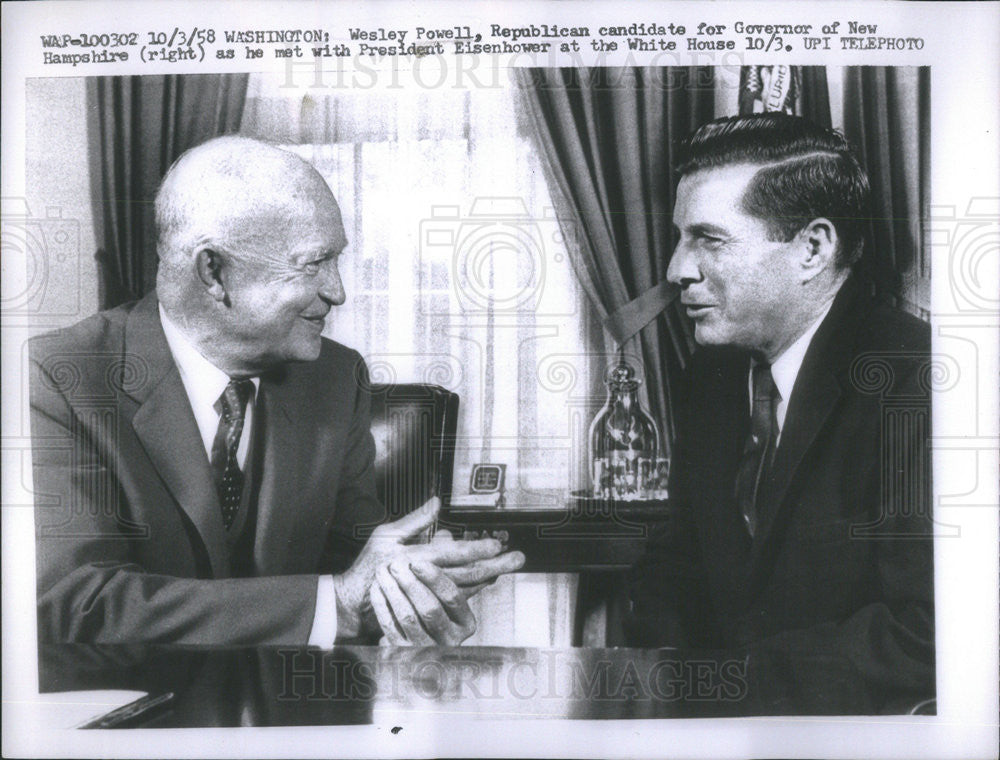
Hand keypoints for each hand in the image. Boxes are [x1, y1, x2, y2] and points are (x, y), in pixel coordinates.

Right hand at [333, 498, 522, 638]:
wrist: (357, 603)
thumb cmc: (369, 567)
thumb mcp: (385, 535)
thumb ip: (415, 520)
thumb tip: (437, 503)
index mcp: (416, 559)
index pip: (454, 554)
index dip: (478, 549)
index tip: (497, 544)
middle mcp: (427, 579)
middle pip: (469, 573)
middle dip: (496, 565)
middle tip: (516, 558)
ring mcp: (430, 595)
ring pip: (467, 587)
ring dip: (489, 577)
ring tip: (507, 566)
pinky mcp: (431, 605)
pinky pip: (458, 597)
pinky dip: (475, 587)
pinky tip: (487, 579)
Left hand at [371, 559, 476, 644]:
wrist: (390, 627)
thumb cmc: (423, 596)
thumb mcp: (440, 578)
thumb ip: (441, 550)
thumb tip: (437, 512)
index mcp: (464, 620)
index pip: (454, 597)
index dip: (437, 579)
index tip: (420, 563)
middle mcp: (448, 637)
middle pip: (431, 608)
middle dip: (412, 584)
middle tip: (397, 564)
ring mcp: (425, 646)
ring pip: (408, 616)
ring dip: (394, 591)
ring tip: (382, 571)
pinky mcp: (403, 651)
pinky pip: (390, 627)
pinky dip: (382, 605)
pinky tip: (376, 588)